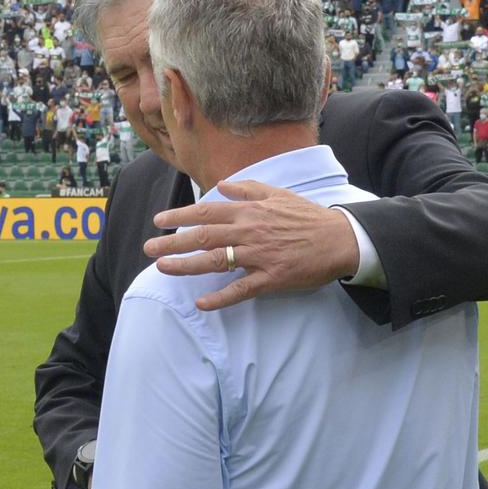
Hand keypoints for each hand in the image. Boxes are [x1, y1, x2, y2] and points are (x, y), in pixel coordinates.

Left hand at [144, 180, 358, 311]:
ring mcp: (258, 256)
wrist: (338, 239)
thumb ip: (247, 188)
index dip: (179, 216)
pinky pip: (241, 289)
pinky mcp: (270, 278)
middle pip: (203, 237)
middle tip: (149, 248)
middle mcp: (249, 232)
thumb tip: (220, 185)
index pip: (206, 212)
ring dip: (186, 266)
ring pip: (215, 261)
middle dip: (172, 243)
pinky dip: (220, 297)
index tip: (159, 220)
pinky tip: (201, 303)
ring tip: (163, 269)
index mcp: (249, 211)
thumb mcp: (277, 193)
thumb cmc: (307, 216)